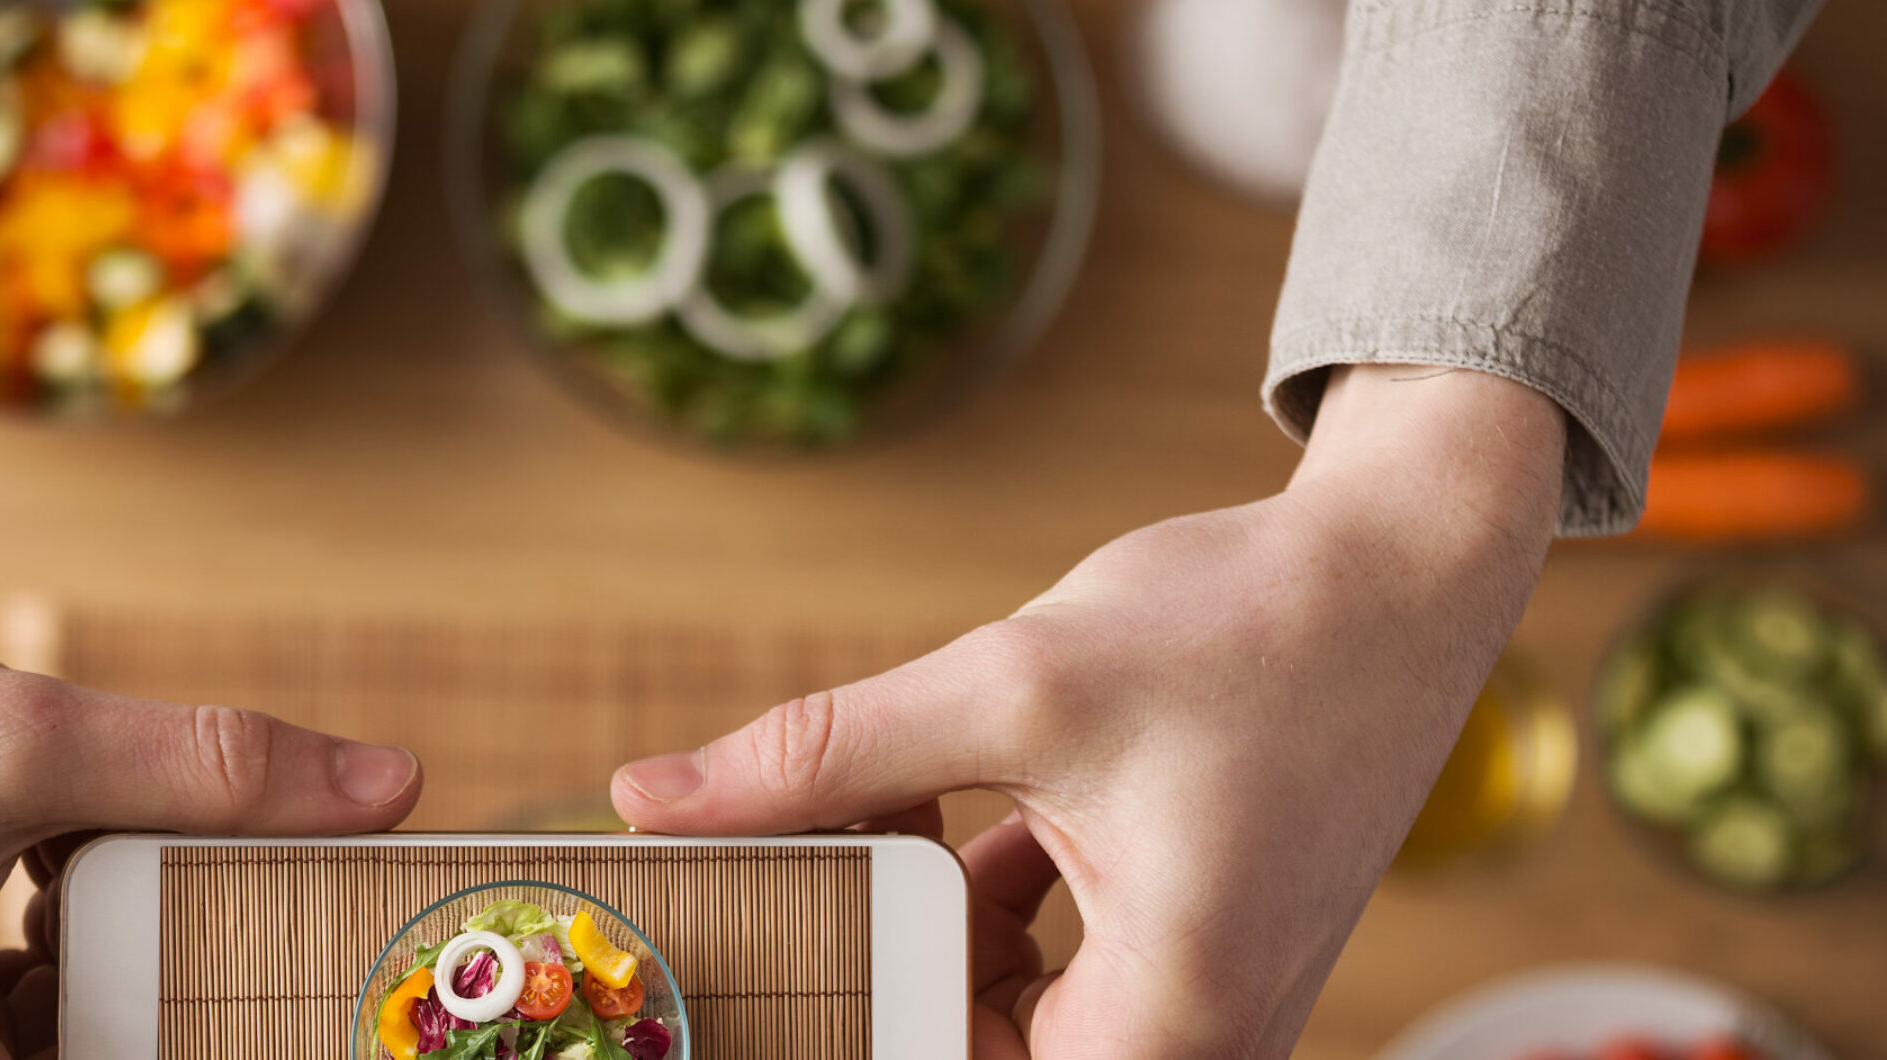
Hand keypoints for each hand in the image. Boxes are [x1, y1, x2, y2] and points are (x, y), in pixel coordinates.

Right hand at [0, 317, 424, 1058]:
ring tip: (158, 918)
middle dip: (149, 1019)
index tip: (282, 1017)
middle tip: (257, 965)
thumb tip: (392, 787)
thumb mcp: (15, 729)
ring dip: (88, 999)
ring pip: (7, 1054)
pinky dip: (26, 975)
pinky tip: (57, 889)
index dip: (192, 1045)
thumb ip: (210, 770)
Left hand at [612, 365, 1564, 1056]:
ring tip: (878, 793)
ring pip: (997, 1006)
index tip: (759, 950)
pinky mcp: (1190, 948)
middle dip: (870, 956)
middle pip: (967, 1047)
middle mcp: (1195, 1041)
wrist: (1404, 566)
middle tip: (798, 850)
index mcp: (1167, 1024)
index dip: (843, 1018)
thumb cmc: (1249, 627)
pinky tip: (940, 790)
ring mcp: (1198, 1002)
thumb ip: (823, 756)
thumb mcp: (1010, 686)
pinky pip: (1048, 964)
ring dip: (916, 911)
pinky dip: (977, 888)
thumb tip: (652, 799)